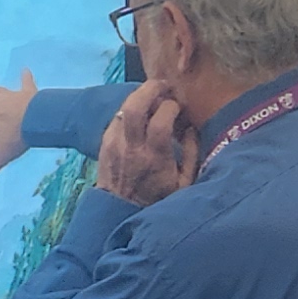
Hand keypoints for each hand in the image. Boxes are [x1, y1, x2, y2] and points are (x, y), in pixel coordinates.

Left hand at [94, 81, 195, 208]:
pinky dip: (129, 110)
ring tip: (153, 97)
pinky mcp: (105, 143)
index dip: (171, 105)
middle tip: (163, 86)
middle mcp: (132, 148)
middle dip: (151, 89)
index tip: (178, 106)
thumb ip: (192, 154)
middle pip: (136, 106)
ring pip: (124, 108)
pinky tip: (140, 114)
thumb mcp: (184, 183)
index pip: (161, 119)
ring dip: (139, 97)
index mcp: (155, 158)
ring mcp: (115, 144)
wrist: (119, 212)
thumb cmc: (156, 198)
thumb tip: (192, 128)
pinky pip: (117, 118)